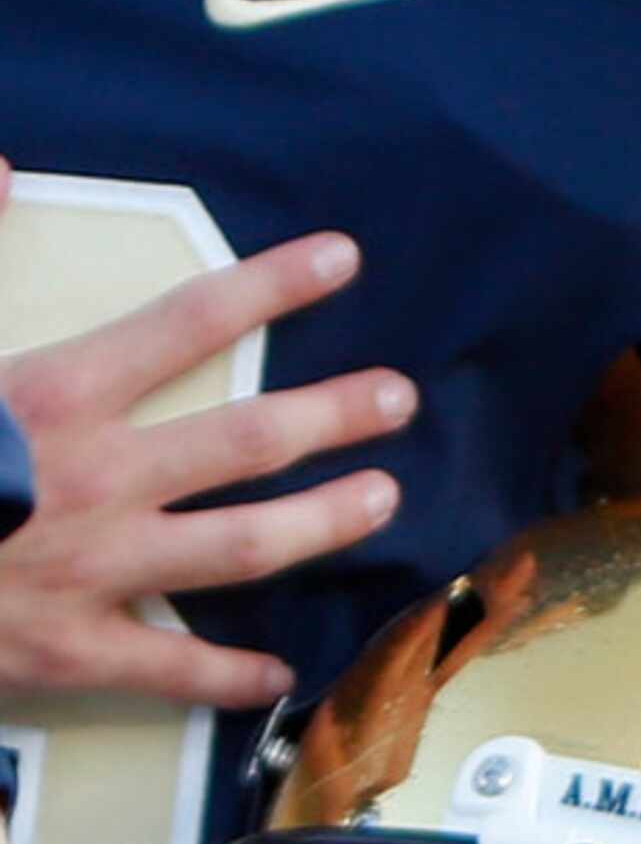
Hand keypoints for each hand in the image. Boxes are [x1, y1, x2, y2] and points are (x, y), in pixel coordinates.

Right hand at [0, 158, 410, 705]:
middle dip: (332, 414)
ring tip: (385, 501)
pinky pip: (169, 668)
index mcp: (49, 398)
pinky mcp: (69, 650)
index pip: (186, 323)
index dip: (272, 286)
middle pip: (245, 440)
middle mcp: (91, 480)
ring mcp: (91, 570)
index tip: (342, 260)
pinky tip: (279, 675)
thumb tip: (2, 166)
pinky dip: (229, 677)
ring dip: (322, 525)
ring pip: (241, 547)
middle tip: (399, 397)